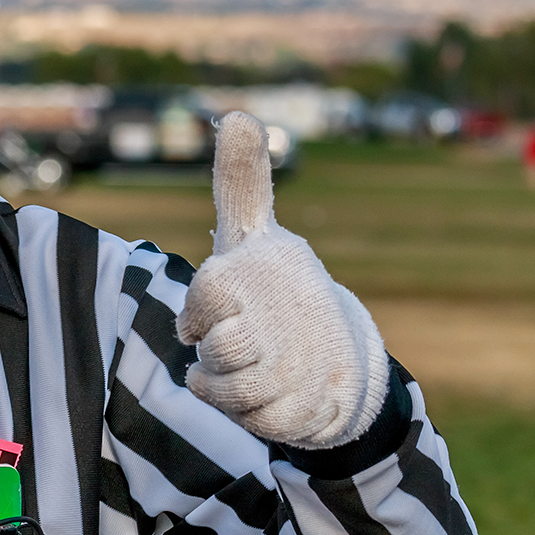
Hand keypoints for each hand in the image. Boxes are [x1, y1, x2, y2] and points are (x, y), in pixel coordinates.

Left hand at [176, 112, 387, 449]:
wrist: (337, 359)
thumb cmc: (277, 291)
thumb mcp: (253, 235)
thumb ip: (242, 182)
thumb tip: (238, 114)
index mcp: (267, 274)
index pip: (207, 293)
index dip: (197, 311)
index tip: (210, 311)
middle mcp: (286, 320)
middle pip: (217, 349)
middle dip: (214, 352)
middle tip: (234, 342)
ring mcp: (299, 367)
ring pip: (227, 388)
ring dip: (221, 384)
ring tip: (242, 366)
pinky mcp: (305, 411)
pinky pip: (251, 420)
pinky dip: (242, 413)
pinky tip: (258, 394)